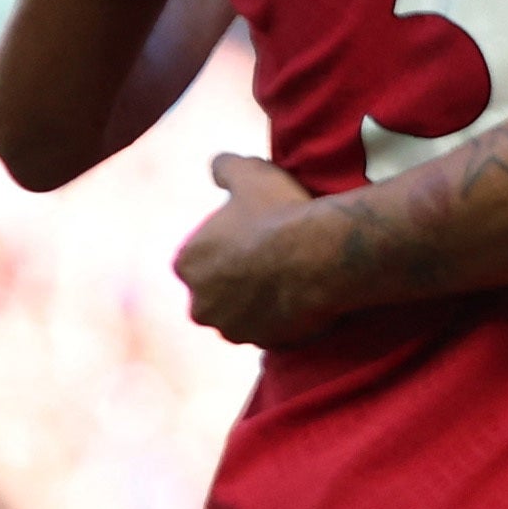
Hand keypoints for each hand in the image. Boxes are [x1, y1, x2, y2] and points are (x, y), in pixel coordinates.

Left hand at [172, 153, 331, 346]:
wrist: (320, 255)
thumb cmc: (280, 212)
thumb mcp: (251, 173)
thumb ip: (226, 168)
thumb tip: (218, 165)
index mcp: (187, 263)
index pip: (202, 255)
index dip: (231, 243)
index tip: (258, 233)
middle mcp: (199, 303)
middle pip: (218, 290)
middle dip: (239, 279)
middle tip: (275, 258)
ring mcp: (232, 327)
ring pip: (243, 313)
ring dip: (260, 302)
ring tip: (293, 279)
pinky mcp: (264, 344)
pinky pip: (272, 330)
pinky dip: (284, 318)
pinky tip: (306, 297)